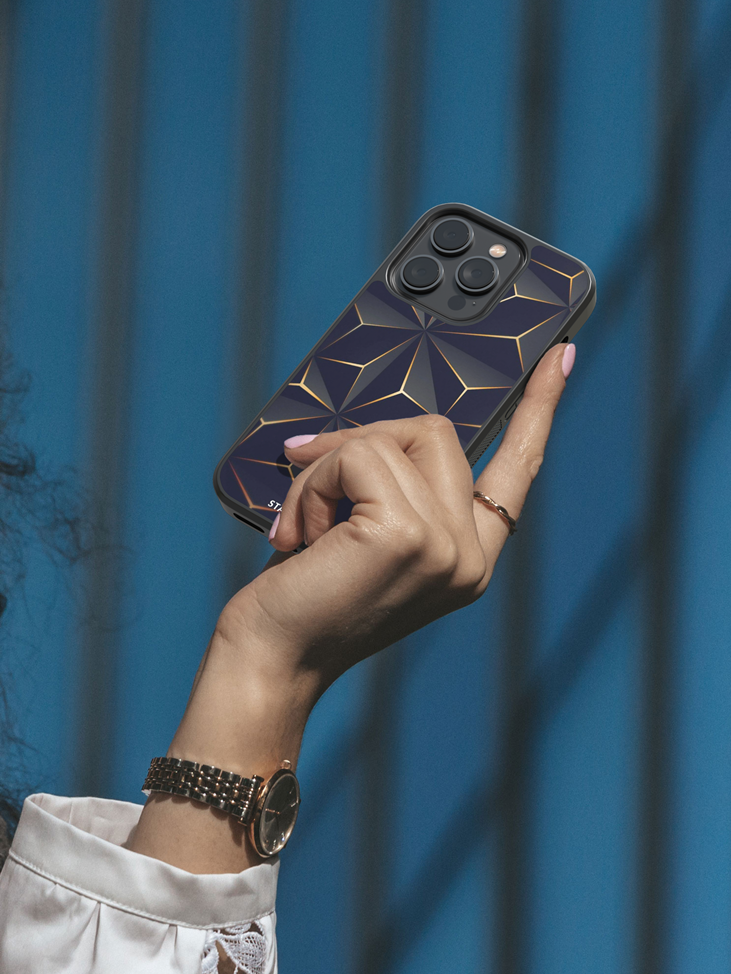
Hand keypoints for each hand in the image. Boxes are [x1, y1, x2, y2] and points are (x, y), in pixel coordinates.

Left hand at [129, 342, 573, 872]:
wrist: (270, 661)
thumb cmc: (305, 594)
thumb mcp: (361, 529)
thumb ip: (391, 483)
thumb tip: (376, 425)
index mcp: (469, 554)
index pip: (518, 469)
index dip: (539, 409)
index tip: (562, 354)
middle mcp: (471, 555)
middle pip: (433, 431)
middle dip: (358, 443)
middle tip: (307, 487)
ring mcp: (447, 546)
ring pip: (391, 437)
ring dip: (325, 468)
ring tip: (301, 528)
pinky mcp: (408, 536)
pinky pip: (358, 456)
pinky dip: (314, 481)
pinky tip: (300, 536)